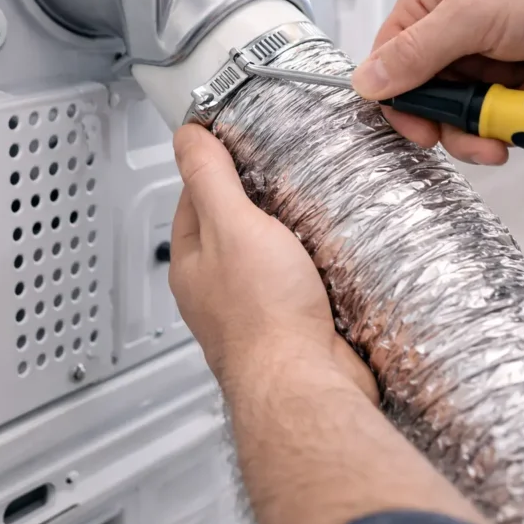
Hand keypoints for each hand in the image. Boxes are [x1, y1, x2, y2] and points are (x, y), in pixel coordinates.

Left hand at [170, 124, 377, 402]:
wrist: (305, 386)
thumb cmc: (263, 318)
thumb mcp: (232, 225)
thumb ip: (210, 177)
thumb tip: (187, 137)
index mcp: (192, 264)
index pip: (193, 198)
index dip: (215, 165)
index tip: (238, 142)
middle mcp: (218, 290)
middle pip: (235, 227)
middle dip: (262, 200)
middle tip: (287, 173)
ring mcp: (255, 311)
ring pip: (272, 256)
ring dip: (294, 235)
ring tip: (316, 209)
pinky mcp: (294, 327)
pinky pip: (304, 283)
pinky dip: (318, 265)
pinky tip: (336, 254)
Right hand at [353, 0, 523, 164]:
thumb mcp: (472, 15)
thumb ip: (417, 53)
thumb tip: (367, 83)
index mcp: (427, 11)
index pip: (392, 74)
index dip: (407, 110)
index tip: (429, 134)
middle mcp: (455, 35)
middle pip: (440, 105)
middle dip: (473, 122)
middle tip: (494, 134)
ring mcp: (492, 55)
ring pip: (485, 113)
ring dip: (519, 103)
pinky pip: (522, 107)